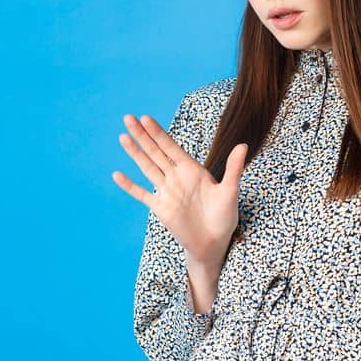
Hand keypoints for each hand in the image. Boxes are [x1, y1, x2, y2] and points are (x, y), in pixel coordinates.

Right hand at [111, 114, 247, 270]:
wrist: (214, 242)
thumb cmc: (224, 216)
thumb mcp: (230, 191)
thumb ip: (234, 168)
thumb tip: (243, 146)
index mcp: (193, 171)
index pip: (172, 147)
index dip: (159, 133)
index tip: (146, 117)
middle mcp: (177, 178)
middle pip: (156, 153)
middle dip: (143, 136)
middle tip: (128, 118)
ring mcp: (167, 192)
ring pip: (147, 168)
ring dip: (135, 153)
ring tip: (123, 137)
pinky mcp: (161, 208)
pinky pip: (142, 195)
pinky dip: (130, 186)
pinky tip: (117, 175)